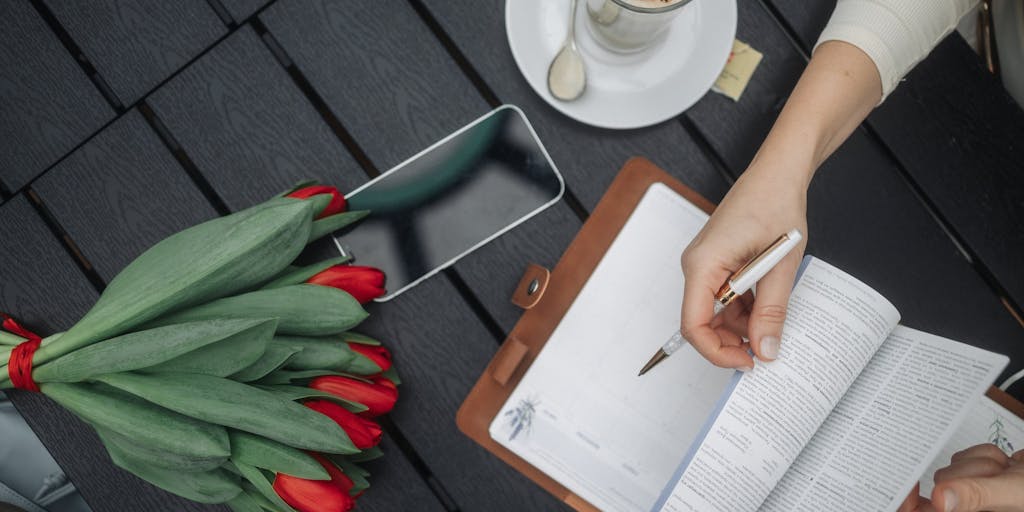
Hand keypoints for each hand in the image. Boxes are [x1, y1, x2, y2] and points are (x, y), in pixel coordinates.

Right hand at [680, 160, 808, 369]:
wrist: (778, 173)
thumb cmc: (775, 203)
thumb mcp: (780, 265)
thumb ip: (771, 311)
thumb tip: (765, 349)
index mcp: (703, 265)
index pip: (694, 325)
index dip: (718, 352)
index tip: (747, 362)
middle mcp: (697, 265)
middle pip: (702, 321)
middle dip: (732, 341)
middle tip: (765, 349)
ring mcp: (705, 264)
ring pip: (715, 312)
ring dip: (743, 324)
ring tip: (774, 320)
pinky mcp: (716, 263)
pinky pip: (723, 297)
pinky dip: (745, 308)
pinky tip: (767, 303)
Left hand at [899, 444, 1023, 511]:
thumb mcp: (1015, 493)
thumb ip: (978, 496)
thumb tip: (941, 499)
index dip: (908, 502)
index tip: (910, 482)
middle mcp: (965, 510)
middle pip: (937, 488)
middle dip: (966, 473)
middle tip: (994, 474)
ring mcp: (970, 495)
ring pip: (952, 469)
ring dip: (979, 464)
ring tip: (1005, 472)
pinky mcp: (975, 479)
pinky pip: (963, 458)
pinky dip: (984, 456)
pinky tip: (1005, 466)